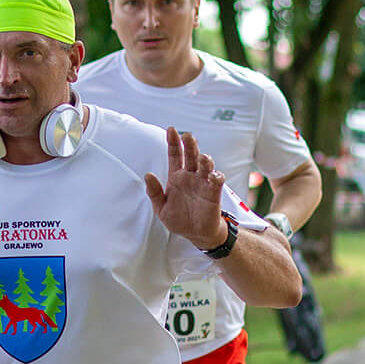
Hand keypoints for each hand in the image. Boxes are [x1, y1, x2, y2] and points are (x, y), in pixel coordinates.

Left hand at [144, 128, 228, 249]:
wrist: (195, 234)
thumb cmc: (179, 220)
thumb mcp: (161, 208)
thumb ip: (155, 193)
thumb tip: (147, 175)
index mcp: (176, 177)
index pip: (175, 155)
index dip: (173, 143)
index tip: (171, 130)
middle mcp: (191, 176)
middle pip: (191, 156)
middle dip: (190, 145)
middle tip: (187, 136)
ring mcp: (203, 183)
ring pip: (205, 166)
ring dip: (205, 159)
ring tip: (203, 156)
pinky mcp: (213, 193)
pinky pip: (216, 181)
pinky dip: (216, 176)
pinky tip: (213, 175)